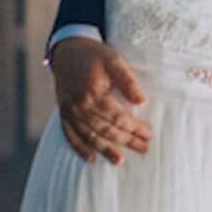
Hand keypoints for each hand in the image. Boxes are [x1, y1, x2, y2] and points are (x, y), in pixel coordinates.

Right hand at [51, 37, 150, 163]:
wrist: (67, 50)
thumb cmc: (94, 55)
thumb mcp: (114, 60)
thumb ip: (128, 80)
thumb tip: (142, 101)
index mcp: (93, 93)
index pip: (118, 117)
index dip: (134, 128)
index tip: (149, 135)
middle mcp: (78, 105)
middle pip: (105, 129)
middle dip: (126, 141)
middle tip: (144, 149)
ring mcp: (69, 111)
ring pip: (88, 136)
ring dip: (104, 150)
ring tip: (120, 161)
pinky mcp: (63, 113)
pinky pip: (69, 135)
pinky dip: (79, 148)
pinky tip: (91, 159)